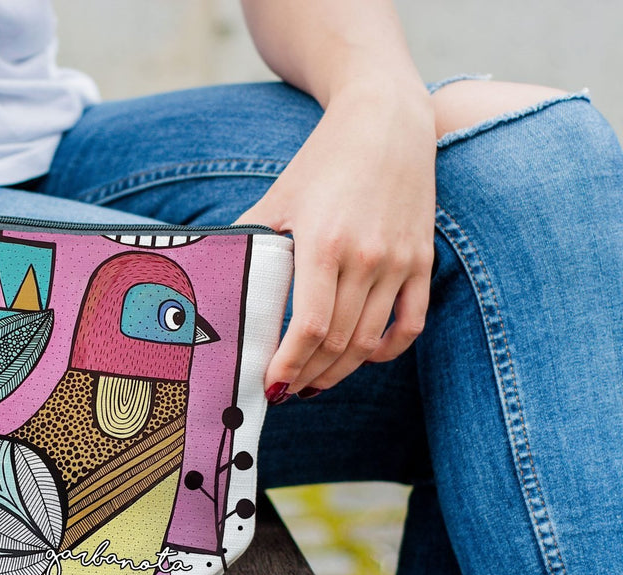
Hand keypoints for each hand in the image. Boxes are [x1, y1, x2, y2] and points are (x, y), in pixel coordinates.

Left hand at [236, 79, 436, 399]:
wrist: (385, 121)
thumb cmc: (321, 162)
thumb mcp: (276, 200)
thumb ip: (249, 242)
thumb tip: (213, 279)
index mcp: (323, 243)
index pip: (308, 327)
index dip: (289, 364)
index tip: (271, 385)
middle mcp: (366, 256)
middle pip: (338, 342)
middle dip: (308, 375)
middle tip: (286, 391)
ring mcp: (400, 260)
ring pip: (370, 341)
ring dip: (340, 371)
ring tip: (314, 383)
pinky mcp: (423, 259)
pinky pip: (410, 323)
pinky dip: (386, 351)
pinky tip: (362, 358)